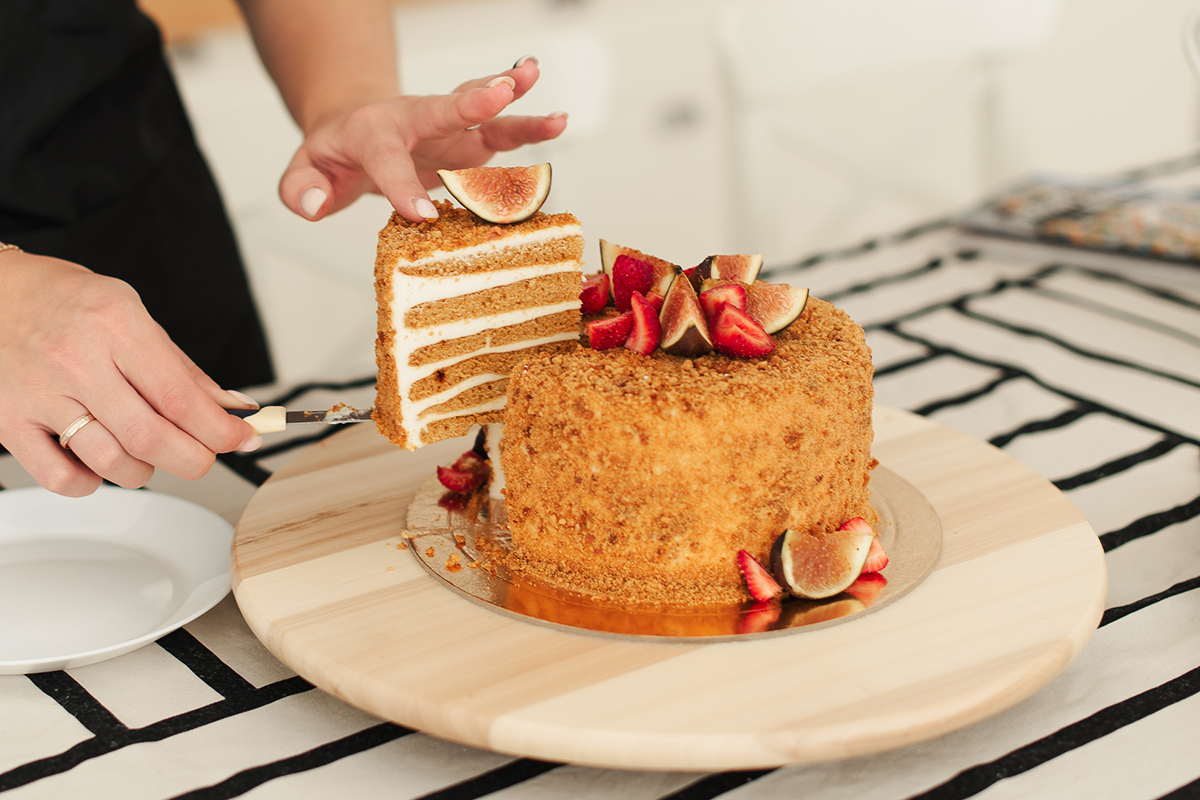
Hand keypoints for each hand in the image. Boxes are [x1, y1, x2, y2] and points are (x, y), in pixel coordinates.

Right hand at [0, 252, 261, 495]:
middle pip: (152, 438)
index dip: (221, 429)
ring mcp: (40, 395)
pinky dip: (92, 483)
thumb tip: (231, 407)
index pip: (181, 397)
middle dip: (194, 459)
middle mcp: (77, 360)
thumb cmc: (63, 300)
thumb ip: (182, 367)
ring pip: (111, 463)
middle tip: (204, 457)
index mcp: (116, 326)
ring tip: (148, 452)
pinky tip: (100, 462)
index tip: (242, 438)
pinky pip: (62, 479)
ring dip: (146, 471)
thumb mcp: (132, 314)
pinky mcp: (10, 422)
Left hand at [277, 57, 567, 222]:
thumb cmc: (335, 156)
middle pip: (442, 109)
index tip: (419, 215)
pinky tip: (557, 118)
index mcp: (369, 133)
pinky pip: (500, 132)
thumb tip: (314, 205)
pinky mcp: (468, 140)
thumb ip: (300, 190)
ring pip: (480, 113)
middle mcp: (412, 122)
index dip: (400, 186)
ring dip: (512, 102)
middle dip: (470, 102)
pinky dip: (528, 125)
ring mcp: (445, 129)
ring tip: (541, 90)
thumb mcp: (304, 174)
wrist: (357, 127)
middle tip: (499, 93)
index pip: (386, 158)